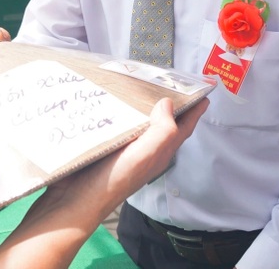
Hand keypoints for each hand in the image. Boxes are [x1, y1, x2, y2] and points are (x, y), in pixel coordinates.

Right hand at [0, 97, 207, 267]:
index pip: (182, 129)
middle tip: (172, 78)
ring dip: (143, 103)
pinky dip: (119, 109)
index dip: (195, 111)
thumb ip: (160, 133)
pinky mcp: (104, 145)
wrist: (74, 200)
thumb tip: (168, 104)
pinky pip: (117, 123)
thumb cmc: (112, 180)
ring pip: (139, 121)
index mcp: (158, 153)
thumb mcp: (142, 157)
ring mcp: (123, 148)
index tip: (205, 89)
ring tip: (142, 81)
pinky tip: (112, 98)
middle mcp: (144, 150)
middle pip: (163, 123)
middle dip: (171, 103)